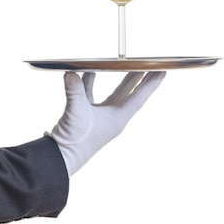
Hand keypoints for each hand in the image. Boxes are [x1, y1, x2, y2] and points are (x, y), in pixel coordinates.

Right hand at [48, 71, 165, 175]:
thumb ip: (75, 90)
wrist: (62, 157)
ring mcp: (100, 117)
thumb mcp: (77, 111)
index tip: (162, 72)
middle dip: (138, 79)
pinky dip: (90, 84)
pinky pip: (92, 95)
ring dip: (117, 80)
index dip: (150, 84)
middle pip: (129, 94)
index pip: (138, 97)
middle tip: (148, 65)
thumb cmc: (76, 140)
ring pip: (113, 94)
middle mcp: (112, 117)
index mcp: (117, 118)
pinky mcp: (86, 116)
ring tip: (123, 66)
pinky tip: (88, 73)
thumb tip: (71, 74)